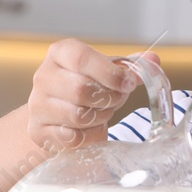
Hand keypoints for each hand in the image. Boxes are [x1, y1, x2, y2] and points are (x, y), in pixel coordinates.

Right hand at [27, 39, 153, 150]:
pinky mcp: (38, 131)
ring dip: (100, 118)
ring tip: (102, 113)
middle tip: (116, 101)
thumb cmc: (86, 88)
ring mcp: (37, 105)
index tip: (129, 83)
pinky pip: (72, 137)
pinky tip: (89, 129)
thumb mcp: (106, 73)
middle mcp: (43, 76)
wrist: (57, 116)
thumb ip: (130, 67)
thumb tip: (153, 60)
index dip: (110, 73)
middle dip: (108, 99)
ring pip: (78, 115)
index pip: (83, 58)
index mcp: (61, 53)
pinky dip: (89, 136)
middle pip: (81, 90)